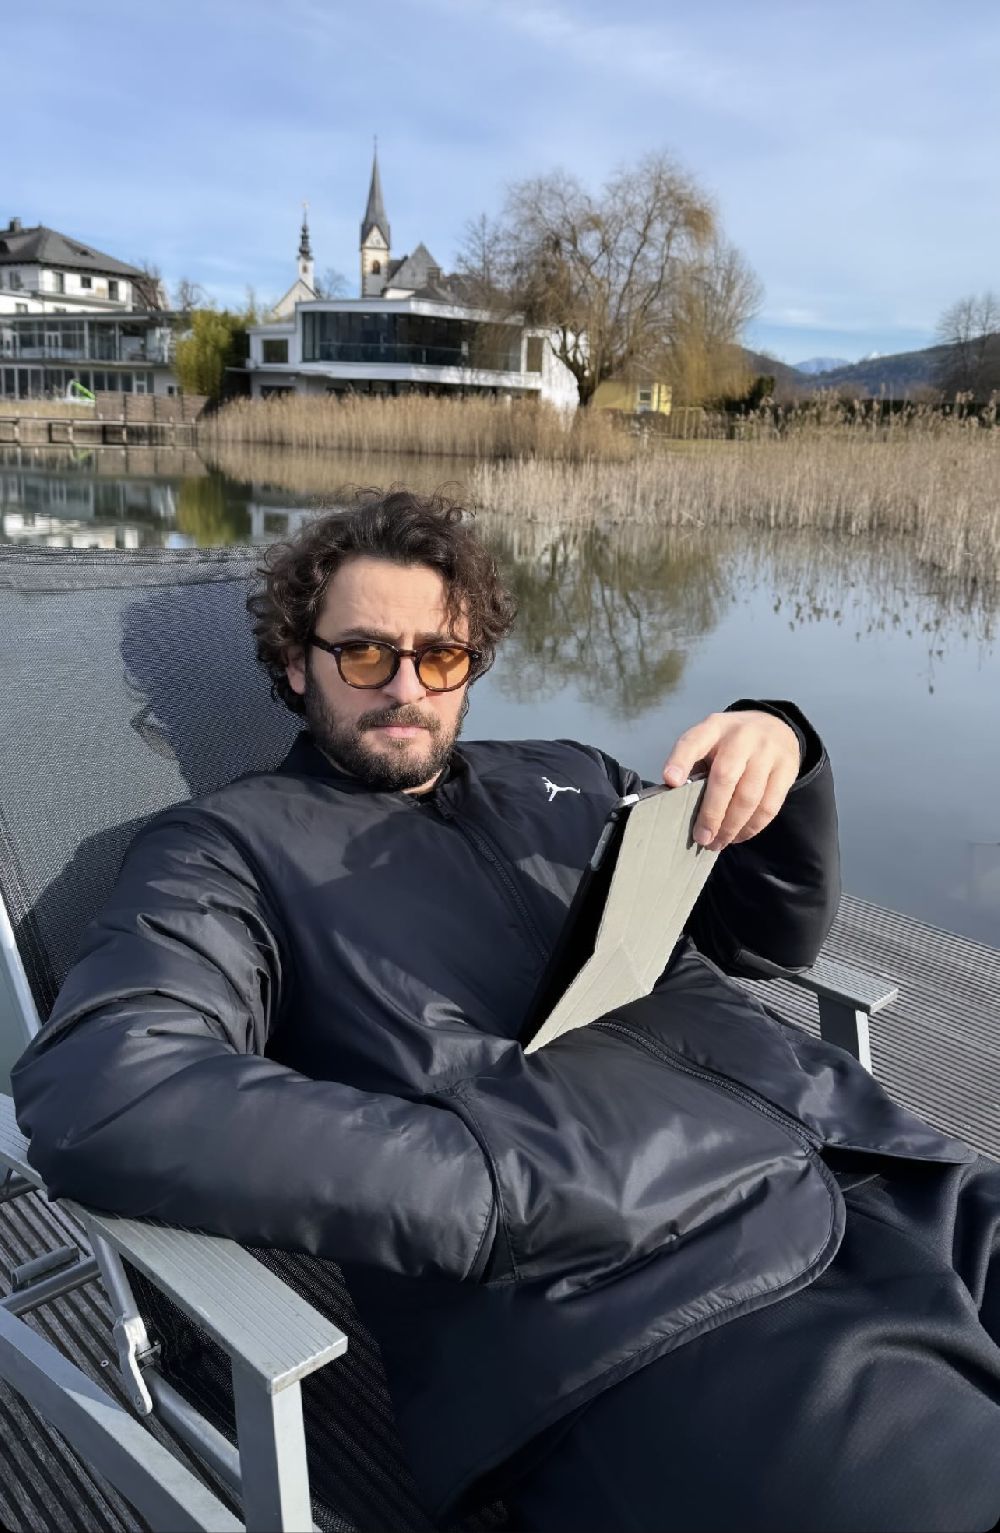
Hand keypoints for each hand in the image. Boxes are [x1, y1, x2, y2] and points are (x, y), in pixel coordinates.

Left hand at [661, 710, 799, 850]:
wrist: (775, 726)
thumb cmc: (730, 743)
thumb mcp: (709, 741)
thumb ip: (695, 765)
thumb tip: (679, 804)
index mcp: (713, 728)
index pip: (693, 742)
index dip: (680, 762)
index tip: (671, 781)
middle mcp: (741, 736)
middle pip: (725, 777)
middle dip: (711, 813)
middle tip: (702, 838)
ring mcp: (767, 752)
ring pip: (749, 797)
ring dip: (731, 827)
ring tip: (718, 842)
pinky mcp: (787, 769)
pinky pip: (769, 806)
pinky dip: (752, 827)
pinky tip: (739, 835)